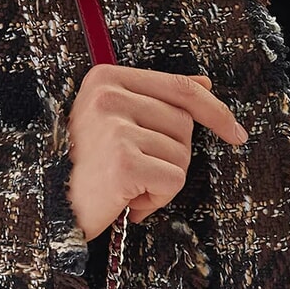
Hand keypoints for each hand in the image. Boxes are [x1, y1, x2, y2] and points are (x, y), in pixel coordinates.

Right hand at [64, 65, 248, 239]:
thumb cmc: (87, 169)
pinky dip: (157, 199)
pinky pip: (173, 179)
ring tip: (128, 186)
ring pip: (181, 153)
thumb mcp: (116, 123)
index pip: (179, 87)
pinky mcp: (123, 162)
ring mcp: (114, 129)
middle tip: (136, 171)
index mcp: (105, 78)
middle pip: (184, 123)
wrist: (53, 210)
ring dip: (163, 180)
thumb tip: (204, 83)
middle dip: (172, 155)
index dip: (214, 111)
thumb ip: (157, 100)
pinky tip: (127, 202)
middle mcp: (107, 97)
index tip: (235, 132)